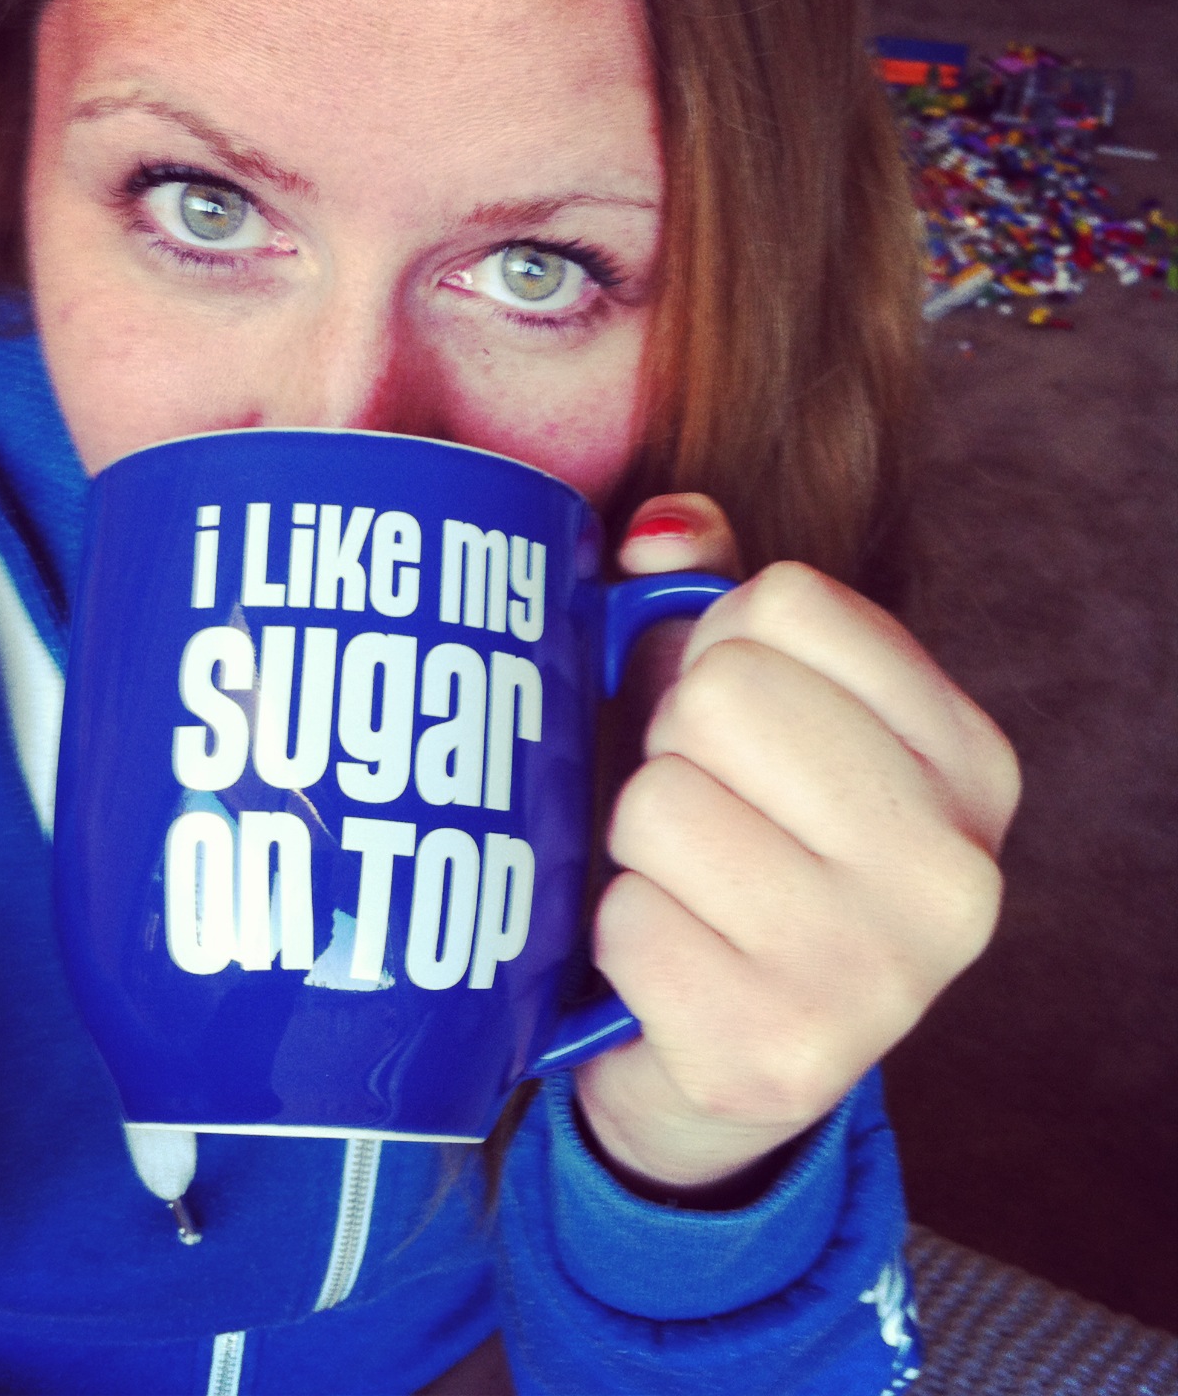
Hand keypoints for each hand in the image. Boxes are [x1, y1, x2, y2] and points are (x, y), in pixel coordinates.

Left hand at [575, 495, 1020, 1195]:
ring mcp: (879, 976)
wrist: (717, 1058)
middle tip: (698, 815)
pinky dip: (618, 932)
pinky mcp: (778, 1058)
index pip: (784, 605)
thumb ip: (710, 607)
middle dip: (671, 749)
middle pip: (718, 696)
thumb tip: (661, 528)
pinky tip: (668, 963)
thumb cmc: (732, 855)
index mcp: (969, 763)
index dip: (713, 652)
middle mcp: (956, 872)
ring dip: (636, 846)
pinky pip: (625, 920)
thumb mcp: (747, 724)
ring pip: (659, 805)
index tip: (730, 730)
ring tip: (683, 890)